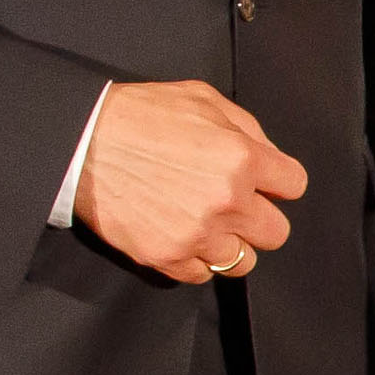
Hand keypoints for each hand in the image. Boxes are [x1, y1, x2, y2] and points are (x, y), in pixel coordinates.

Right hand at [79, 79, 306, 285]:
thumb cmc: (141, 115)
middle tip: (233, 204)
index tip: (262, 181)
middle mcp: (227, 201)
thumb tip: (272, 159)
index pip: (294, 186)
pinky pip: (202, 275)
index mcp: (242, 157)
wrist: (80, 141)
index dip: (277, 181)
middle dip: (258, 217)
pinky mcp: (166, 257)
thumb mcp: (203, 99)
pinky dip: (195, 258)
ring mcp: (197, 234)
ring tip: (204, 222)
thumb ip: (248, 129)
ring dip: (229, 243)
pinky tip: (180, 233)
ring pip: (243, 261)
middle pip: (276, 233)